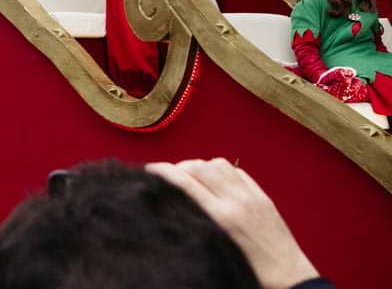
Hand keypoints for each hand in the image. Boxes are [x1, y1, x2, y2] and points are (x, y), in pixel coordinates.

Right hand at [146, 158, 317, 288]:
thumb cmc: (251, 274)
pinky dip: (223, 171)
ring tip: (194, 178)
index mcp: (222, 217)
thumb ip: (196, 221)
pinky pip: (239, 172)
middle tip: (170, 176)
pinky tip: (218, 182)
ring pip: (218, 163)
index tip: (149, 170)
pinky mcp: (264, 198)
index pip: (184, 181)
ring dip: (201, 166)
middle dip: (179, 166)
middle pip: (199, 166)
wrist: (290, 280)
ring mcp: (252, 197)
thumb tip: (174, 203)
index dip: (162, 171)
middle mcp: (236, 201)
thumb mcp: (216, 249)